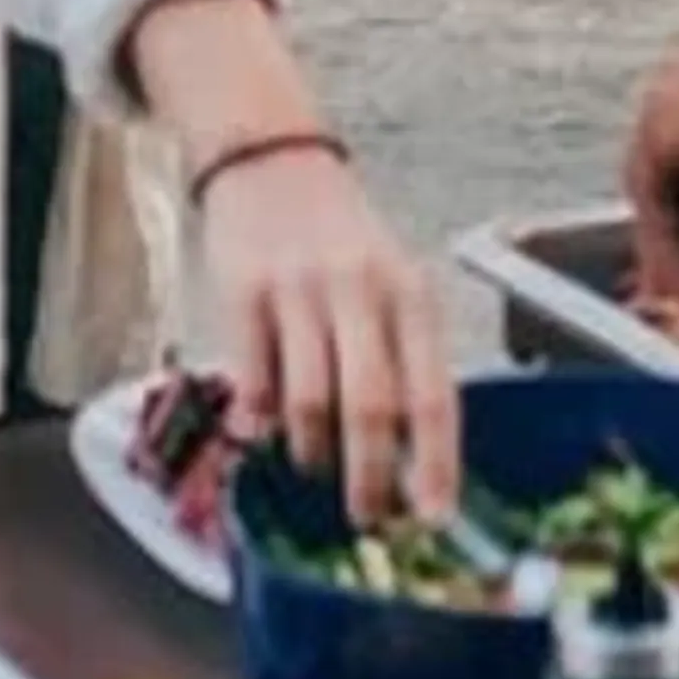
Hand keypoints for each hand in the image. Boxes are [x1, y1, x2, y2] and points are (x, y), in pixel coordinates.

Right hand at [195, 148, 459, 525]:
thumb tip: (409, 459)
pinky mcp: (243, 293)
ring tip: (315, 462)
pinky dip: (261, 419)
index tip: (432, 519)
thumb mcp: (392, 282)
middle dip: (369, 478)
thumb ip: (402, 357)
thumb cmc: (343, 240)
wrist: (271, 159)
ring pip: (307, 403)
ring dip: (312, 452)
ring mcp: (299, 292)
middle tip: (365, 516)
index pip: (433, 394)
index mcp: (412, 293)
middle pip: (370, 408)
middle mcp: (361, 291)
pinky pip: (254, 382)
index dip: (435, 465)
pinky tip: (266, 426)